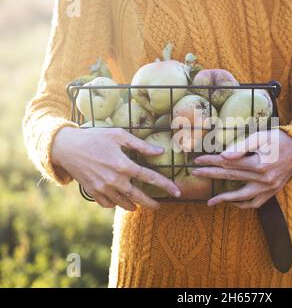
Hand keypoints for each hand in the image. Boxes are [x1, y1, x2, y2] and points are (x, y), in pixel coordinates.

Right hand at [52, 127, 180, 210]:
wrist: (66, 147)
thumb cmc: (94, 137)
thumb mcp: (118, 135)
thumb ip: (140, 144)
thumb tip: (160, 151)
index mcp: (124, 165)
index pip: (150, 178)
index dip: (166, 185)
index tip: (177, 192)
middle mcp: (115, 180)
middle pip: (139, 197)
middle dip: (151, 204)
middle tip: (159, 206)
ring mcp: (103, 188)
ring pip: (124, 203)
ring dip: (134, 205)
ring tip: (140, 205)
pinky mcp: (93, 192)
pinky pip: (108, 204)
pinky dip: (116, 204)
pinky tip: (120, 201)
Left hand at [192, 129, 291, 208]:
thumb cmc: (279, 139)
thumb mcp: (261, 137)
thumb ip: (242, 146)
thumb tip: (224, 156)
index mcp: (259, 164)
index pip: (229, 163)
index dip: (211, 161)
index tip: (197, 160)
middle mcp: (263, 179)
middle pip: (231, 177)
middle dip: (211, 175)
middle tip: (195, 174)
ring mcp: (268, 188)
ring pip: (242, 197)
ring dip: (224, 199)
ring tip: (210, 201)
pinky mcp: (272, 192)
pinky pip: (255, 203)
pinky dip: (243, 204)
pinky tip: (232, 202)